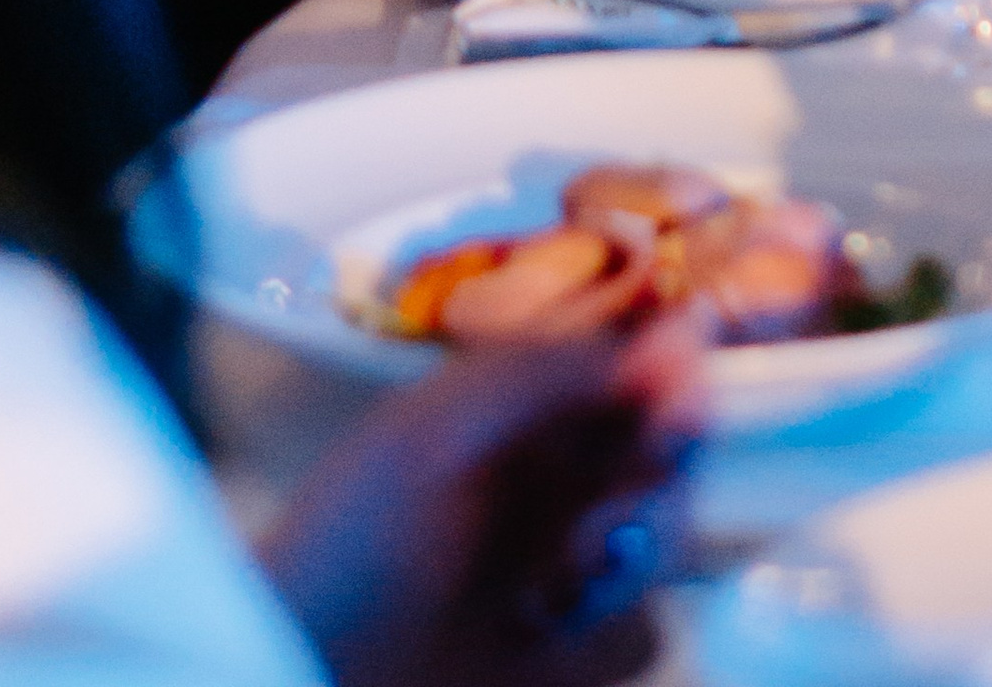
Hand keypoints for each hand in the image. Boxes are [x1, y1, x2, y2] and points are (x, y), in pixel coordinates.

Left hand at [261, 317, 704, 686]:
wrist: (303, 668)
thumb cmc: (345, 547)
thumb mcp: (436, 431)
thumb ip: (548, 373)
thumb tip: (668, 337)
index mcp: (512, 414)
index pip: (622, 374)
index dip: (666, 377)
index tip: (687, 391)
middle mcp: (547, 488)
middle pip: (660, 461)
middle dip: (656, 478)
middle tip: (614, 509)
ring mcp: (561, 578)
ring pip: (661, 552)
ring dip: (632, 563)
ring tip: (557, 584)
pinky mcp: (566, 660)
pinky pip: (638, 638)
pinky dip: (606, 640)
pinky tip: (545, 639)